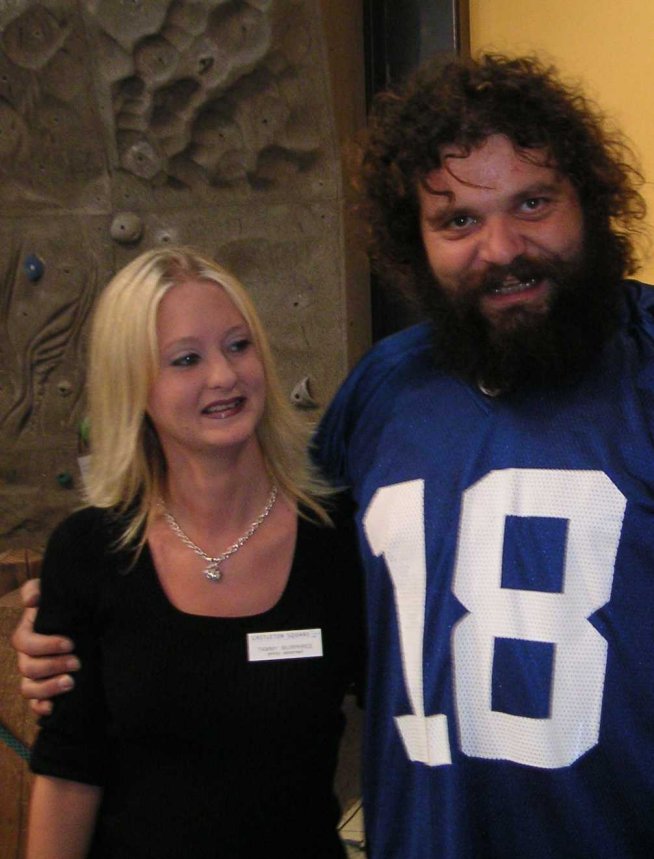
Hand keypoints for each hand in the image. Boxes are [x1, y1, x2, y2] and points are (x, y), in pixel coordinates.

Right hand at [10, 579, 79, 715]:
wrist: (82, 625)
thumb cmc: (64, 608)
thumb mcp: (51, 594)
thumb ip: (36, 590)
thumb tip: (32, 601)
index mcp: (26, 634)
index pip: (26, 643)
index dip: (46, 645)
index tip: (70, 643)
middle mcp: (26, 657)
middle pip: (28, 667)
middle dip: (53, 666)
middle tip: (77, 662)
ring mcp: (33, 676)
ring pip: (28, 688)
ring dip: (48, 688)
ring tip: (71, 683)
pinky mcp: (43, 691)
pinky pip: (34, 705)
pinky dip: (41, 708)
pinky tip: (53, 708)